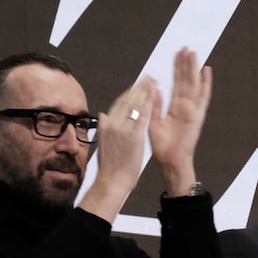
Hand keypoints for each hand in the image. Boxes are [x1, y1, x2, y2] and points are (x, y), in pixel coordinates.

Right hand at [78, 77, 157, 222]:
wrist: (112, 180)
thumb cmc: (111, 165)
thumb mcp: (103, 142)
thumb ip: (105, 127)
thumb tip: (104, 114)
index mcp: (106, 124)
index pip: (119, 103)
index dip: (130, 92)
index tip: (138, 84)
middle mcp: (112, 122)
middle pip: (127, 100)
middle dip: (139, 87)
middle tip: (149, 77)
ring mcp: (122, 128)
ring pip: (135, 105)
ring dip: (145, 91)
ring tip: (153, 82)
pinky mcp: (133, 135)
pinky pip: (142, 116)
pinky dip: (148, 104)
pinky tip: (154, 96)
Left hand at [149, 47, 212, 194]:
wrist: (170, 160)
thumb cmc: (162, 145)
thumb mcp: (152, 121)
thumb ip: (154, 104)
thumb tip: (153, 88)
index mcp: (174, 107)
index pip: (175, 83)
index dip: (175, 69)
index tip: (175, 55)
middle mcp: (185, 106)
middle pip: (185, 80)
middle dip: (184, 64)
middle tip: (184, 47)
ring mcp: (192, 110)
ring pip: (193, 84)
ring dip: (193, 68)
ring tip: (192, 52)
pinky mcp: (197, 115)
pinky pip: (203, 96)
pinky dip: (206, 83)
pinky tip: (206, 70)